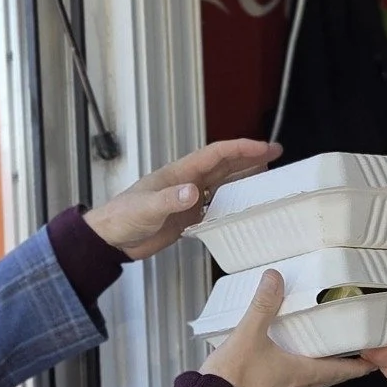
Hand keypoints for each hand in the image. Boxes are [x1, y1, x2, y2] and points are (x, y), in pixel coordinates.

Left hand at [84, 139, 280, 260]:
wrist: (111, 239)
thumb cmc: (122, 218)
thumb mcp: (146, 208)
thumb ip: (169, 199)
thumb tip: (194, 192)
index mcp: (180, 173)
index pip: (216, 155)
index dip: (242, 149)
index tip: (264, 147)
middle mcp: (187, 182)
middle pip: (225, 165)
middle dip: (250, 158)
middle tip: (276, 153)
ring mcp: (188, 199)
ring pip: (222, 184)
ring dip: (244, 178)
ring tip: (267, 176)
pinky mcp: (186, 217)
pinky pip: (215, 207)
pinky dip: (231, 205)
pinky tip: (243, 208)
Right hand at [200, 270, 371, 386]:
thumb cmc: (232, 377)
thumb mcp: (249, 333)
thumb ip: (263, 305)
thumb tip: (274, 278)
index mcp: (300, 374)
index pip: (339, 372)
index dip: (358, 367)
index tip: (373, 363)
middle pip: (326, 379)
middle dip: (340, 369)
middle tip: (350, 357)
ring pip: (307, 385)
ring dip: (317, 373)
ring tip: (318, 356)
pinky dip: (294, 377)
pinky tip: (282, 365)